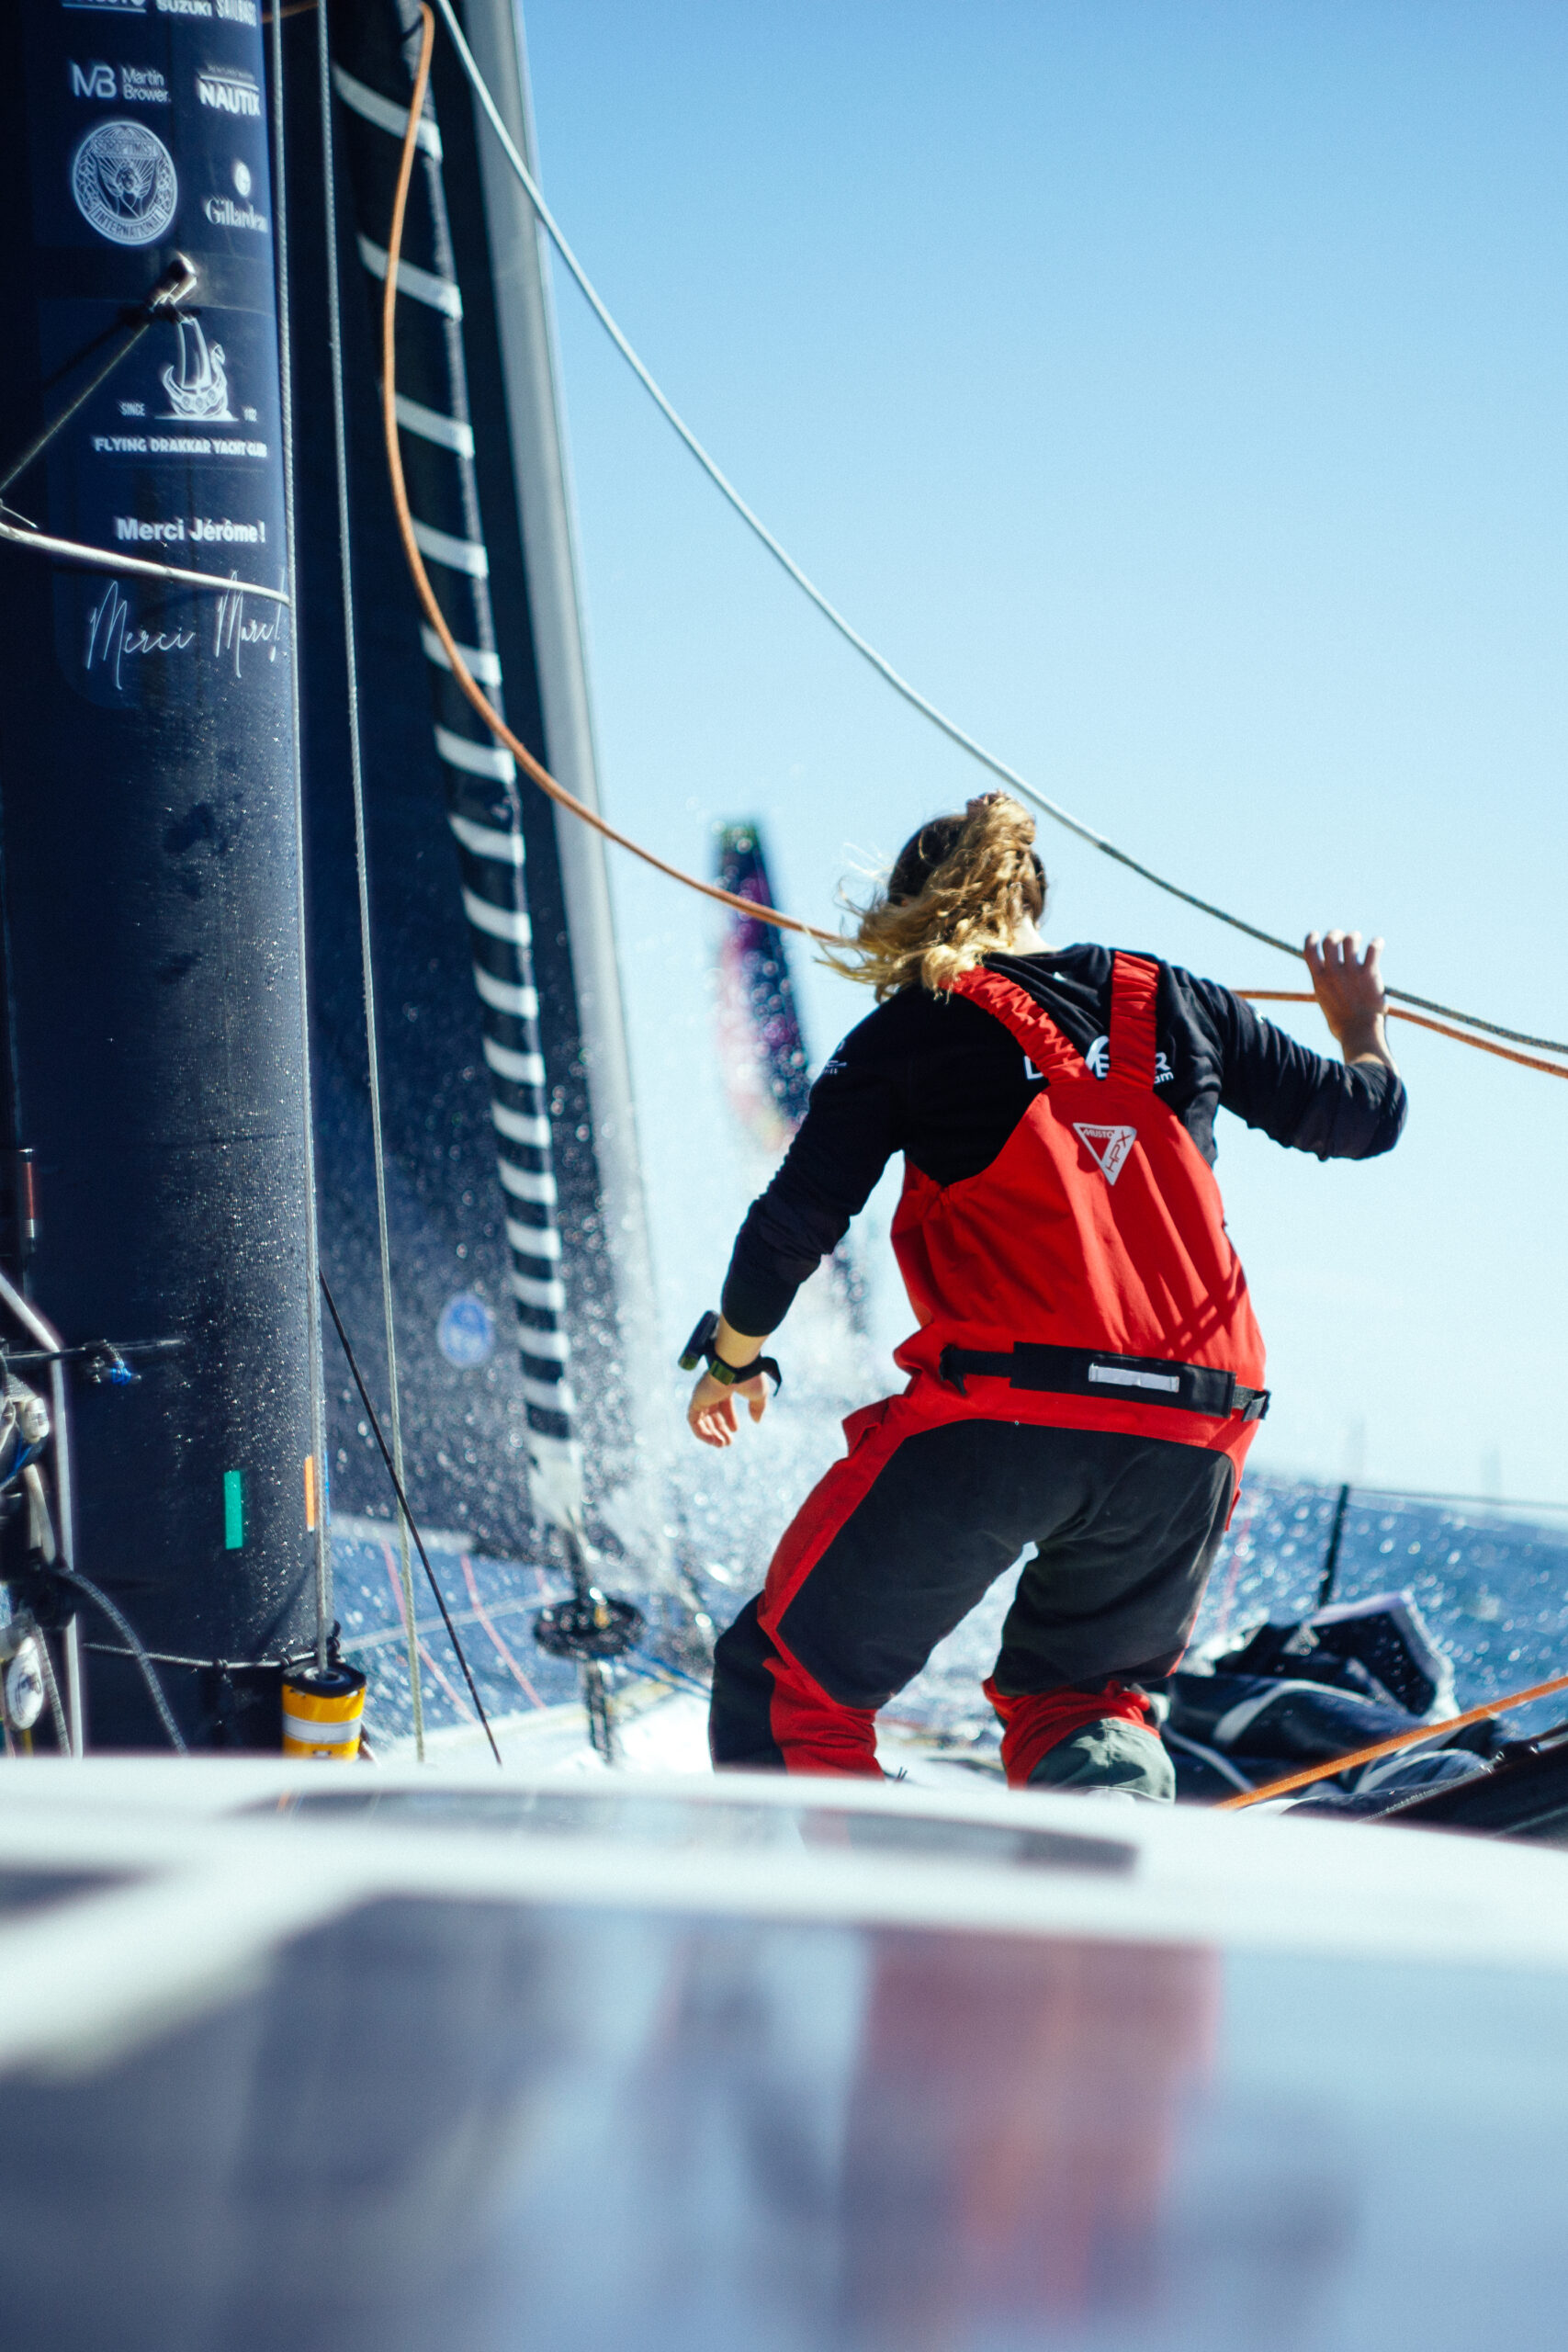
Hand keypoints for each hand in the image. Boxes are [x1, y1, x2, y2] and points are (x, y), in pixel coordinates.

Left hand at [687, 1315, 774, 1447]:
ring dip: (710, 1434)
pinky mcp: (696, 1399)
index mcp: (725, 1385)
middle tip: (727, 1443)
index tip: (735, 1430)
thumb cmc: (749, 1376)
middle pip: (712, 1414)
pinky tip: (712, 1441)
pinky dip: (700, 1432)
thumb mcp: (758, 1394)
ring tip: (721, 1445)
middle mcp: (711, 1389)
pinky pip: (693, 1420)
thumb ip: (757, 1407)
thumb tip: (756, 1421)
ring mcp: (702, 1394)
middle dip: (719, 1429)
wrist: (737, 1364)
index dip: (729, 1419)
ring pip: (701, 1419)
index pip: (723, 1405)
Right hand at [1303, 931, 1393, 1068]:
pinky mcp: (1369, 974)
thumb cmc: (1343, 1025)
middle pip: (1330, 940)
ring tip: (1358, 939)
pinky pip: (1373, 949)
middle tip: (1342, 937)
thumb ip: (1325, 989)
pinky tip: (1378, 943)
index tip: (1316, 935)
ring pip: (1350, 940)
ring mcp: (1351, 972)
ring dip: (1354, 936)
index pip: (1309, 950)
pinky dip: (1377, 943)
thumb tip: (1325, 987)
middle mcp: (1333, 973)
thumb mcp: (1325, 1004)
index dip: (1311, 939)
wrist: (1359, 1033)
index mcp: (1319, 980)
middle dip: (1335, 934)